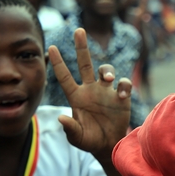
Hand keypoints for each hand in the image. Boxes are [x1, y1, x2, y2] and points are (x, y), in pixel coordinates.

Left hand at [48, 28, 131, 154]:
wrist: (109, 145)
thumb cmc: (89, 140)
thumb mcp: (77, 138)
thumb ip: (69, 128)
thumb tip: (60, 118)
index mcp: (76, 97)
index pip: (64, 76)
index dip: (58, 62)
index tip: (51, 47)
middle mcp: (90, 89)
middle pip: (85, 63)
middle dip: (81, 46)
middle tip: (79, 30)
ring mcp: (106, 91)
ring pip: (106, 70)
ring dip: (107, 71)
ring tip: (108, 79)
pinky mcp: (121, 96)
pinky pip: (124, 84)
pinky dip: (124, 86)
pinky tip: (122, 95)